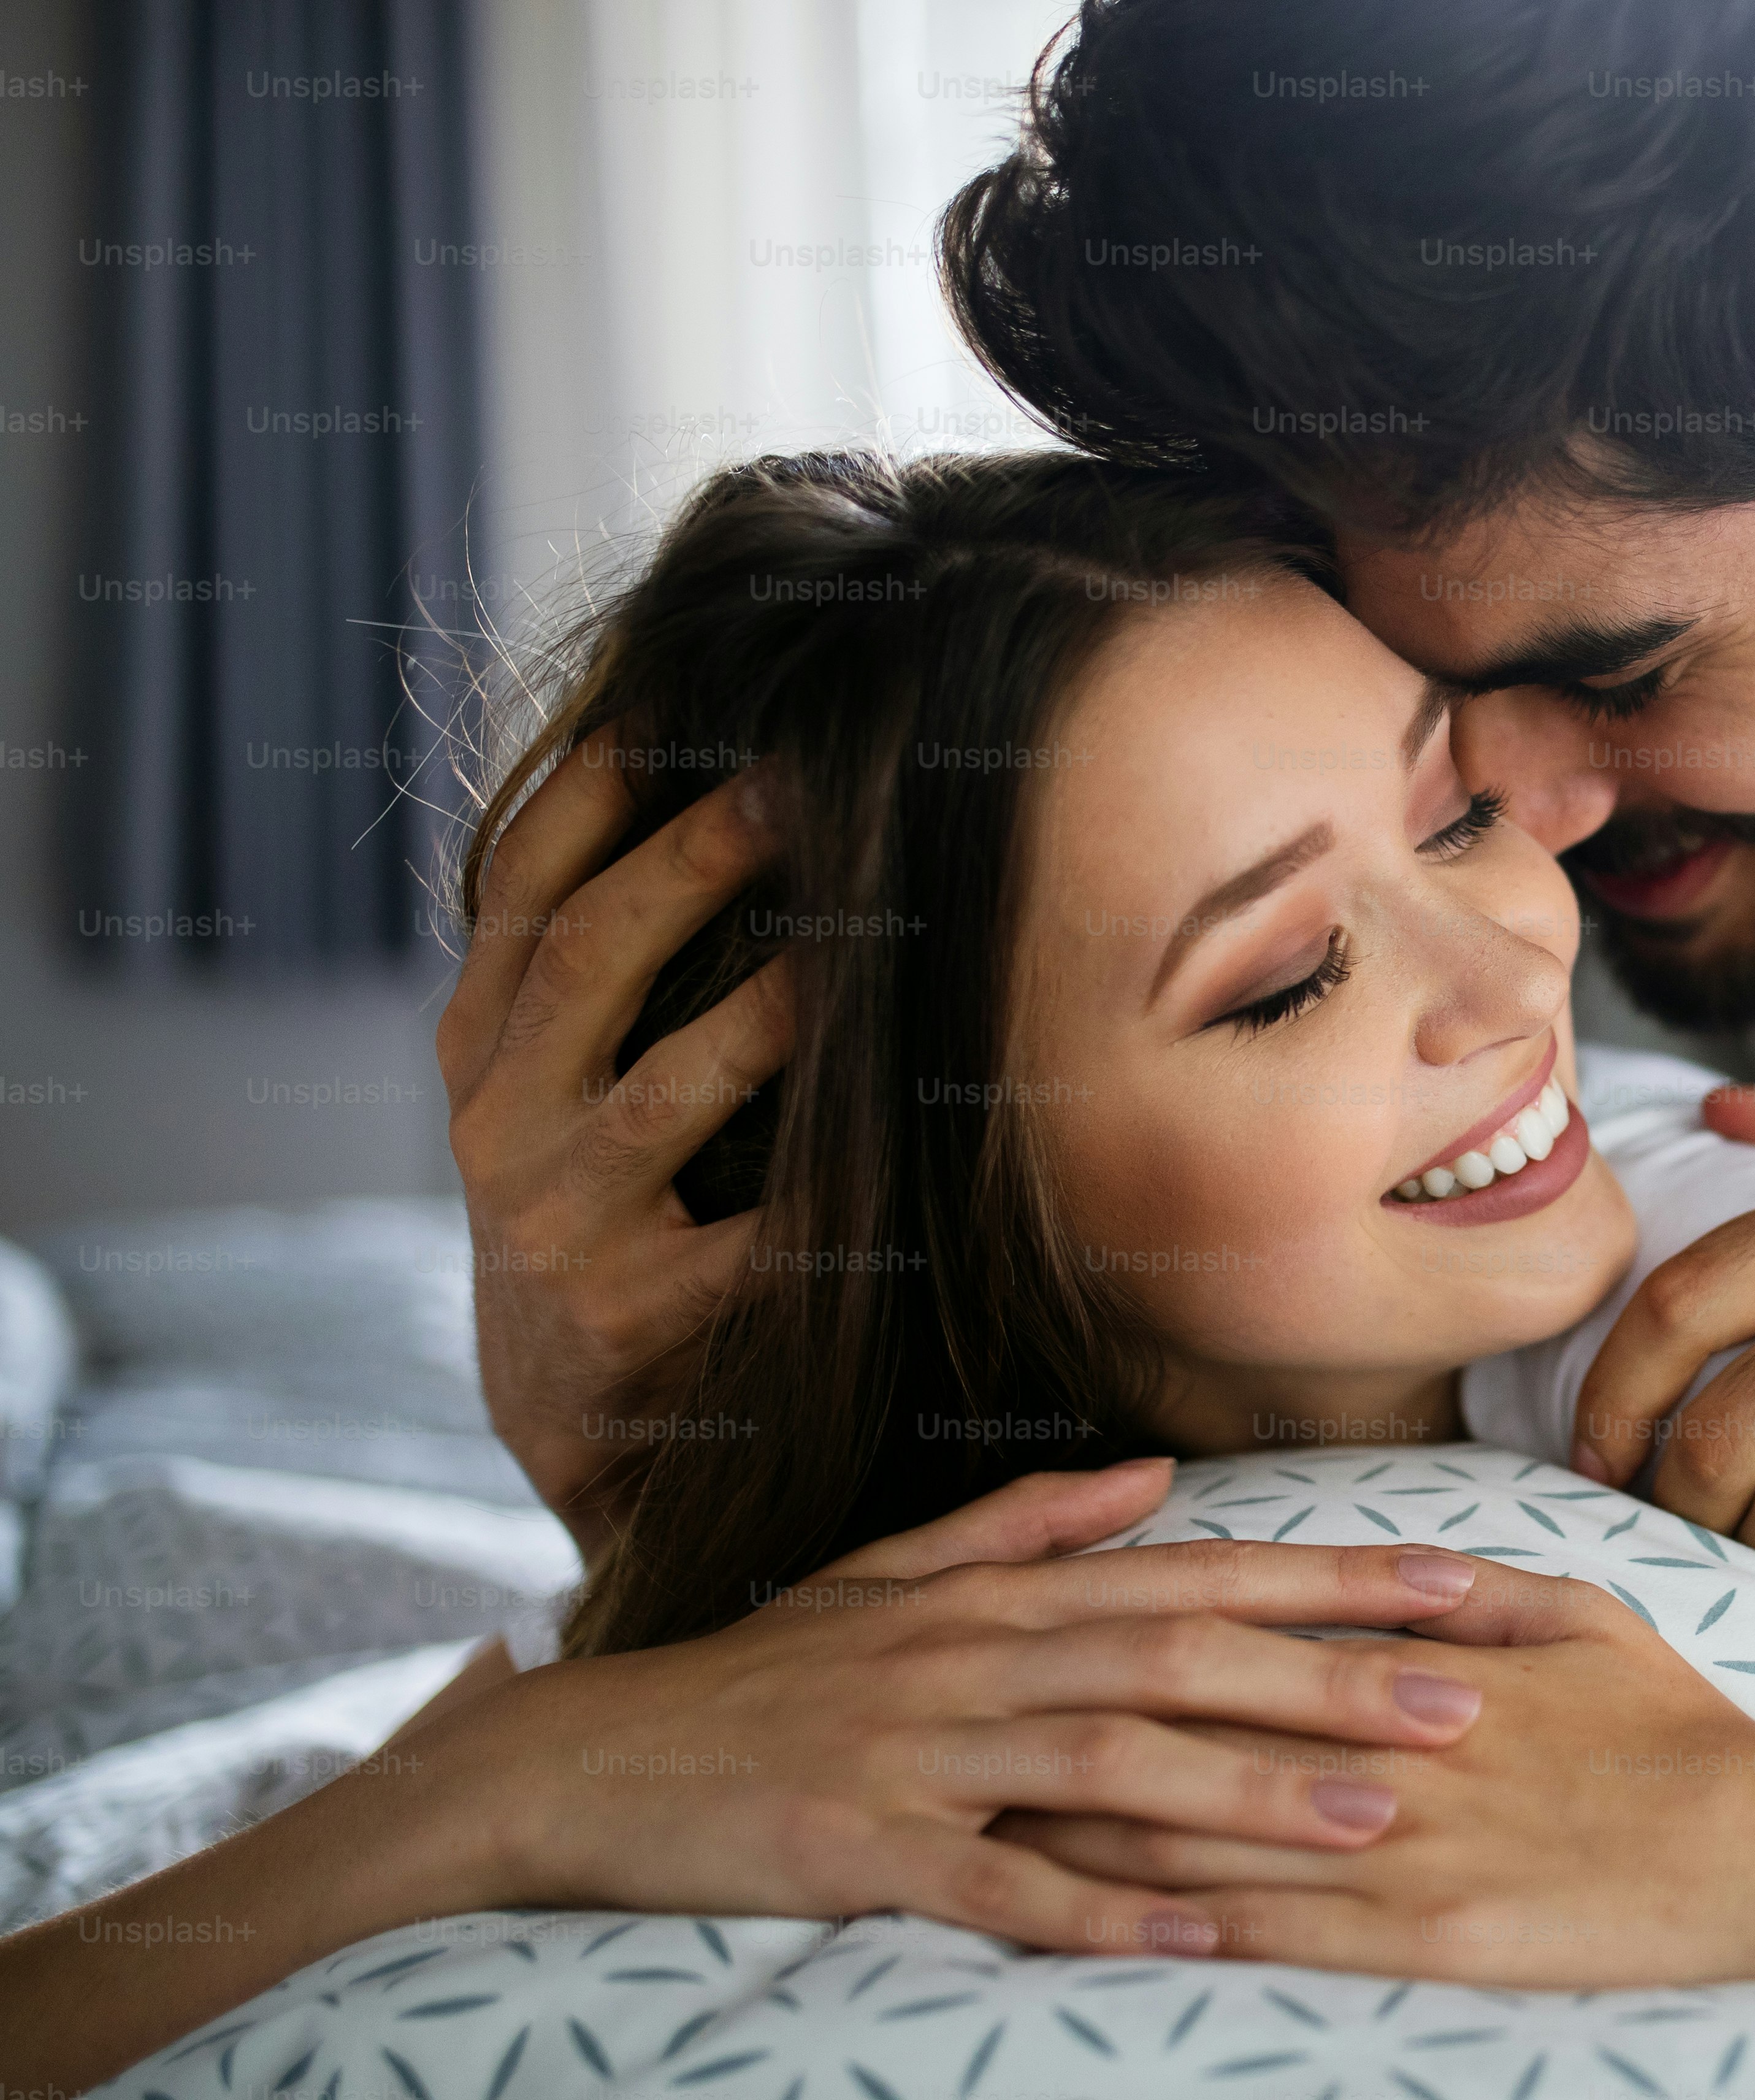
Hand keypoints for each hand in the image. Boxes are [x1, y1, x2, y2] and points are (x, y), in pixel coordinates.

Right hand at [393, 1462, 1496, 1954]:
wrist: (590, 1759)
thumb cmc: (763, 1677)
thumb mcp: (893, 1577)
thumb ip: (1031, 1525)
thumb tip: (1157, 1477)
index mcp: (1000, 1598)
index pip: (1201, 1572)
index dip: (1334, 1577)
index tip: (1456, 1584)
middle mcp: (978, 1657)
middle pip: (1184, 1653)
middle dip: (1333, 1677)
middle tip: (1465, 1701)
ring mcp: (923, 1752)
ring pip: (1114, 1760)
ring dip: (1251, 1790)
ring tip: (1375, 1816)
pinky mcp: (865, 1849)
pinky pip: (1003, 1883)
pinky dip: (1104, 1906)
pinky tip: (1200, 1930)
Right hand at [435, 734, 776, 1543]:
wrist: (572, 1416)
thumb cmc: (600, 1201)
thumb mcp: (558, 1084)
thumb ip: (602, 966)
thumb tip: (708, 779)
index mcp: (484, 1048)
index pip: (521, 890)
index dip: (588, 795)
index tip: (667, 706)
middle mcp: (499, 1126)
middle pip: (590, 960)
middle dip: (689, 864)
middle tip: (791, 784)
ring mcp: (554, 1226)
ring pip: (664, 1096)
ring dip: (764, 1016)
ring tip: (852, 950)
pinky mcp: (631, 1321)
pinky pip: (750, 1243)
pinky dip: (828, 1195)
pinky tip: (902, 1145)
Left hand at [997, 1568, 1754, 1986]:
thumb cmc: (1682, 1731)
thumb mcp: (1585, 1619)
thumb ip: (1473, 1588)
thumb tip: (1387, 1561)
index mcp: (1417, 1663)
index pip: (1237, 1641)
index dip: (1123, 1640)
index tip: (1032, 1636)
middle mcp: (1389, 1743)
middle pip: (1192, 1732)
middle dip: (1067, 1735)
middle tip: (961, 1729)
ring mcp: (1403, 1845)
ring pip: (1209, 1835)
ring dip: (1084, 1837)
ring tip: (979, 1828)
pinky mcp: (1424, 1939)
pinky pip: (1274, 1934)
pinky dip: (1174, 1930)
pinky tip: (1096, 1934)